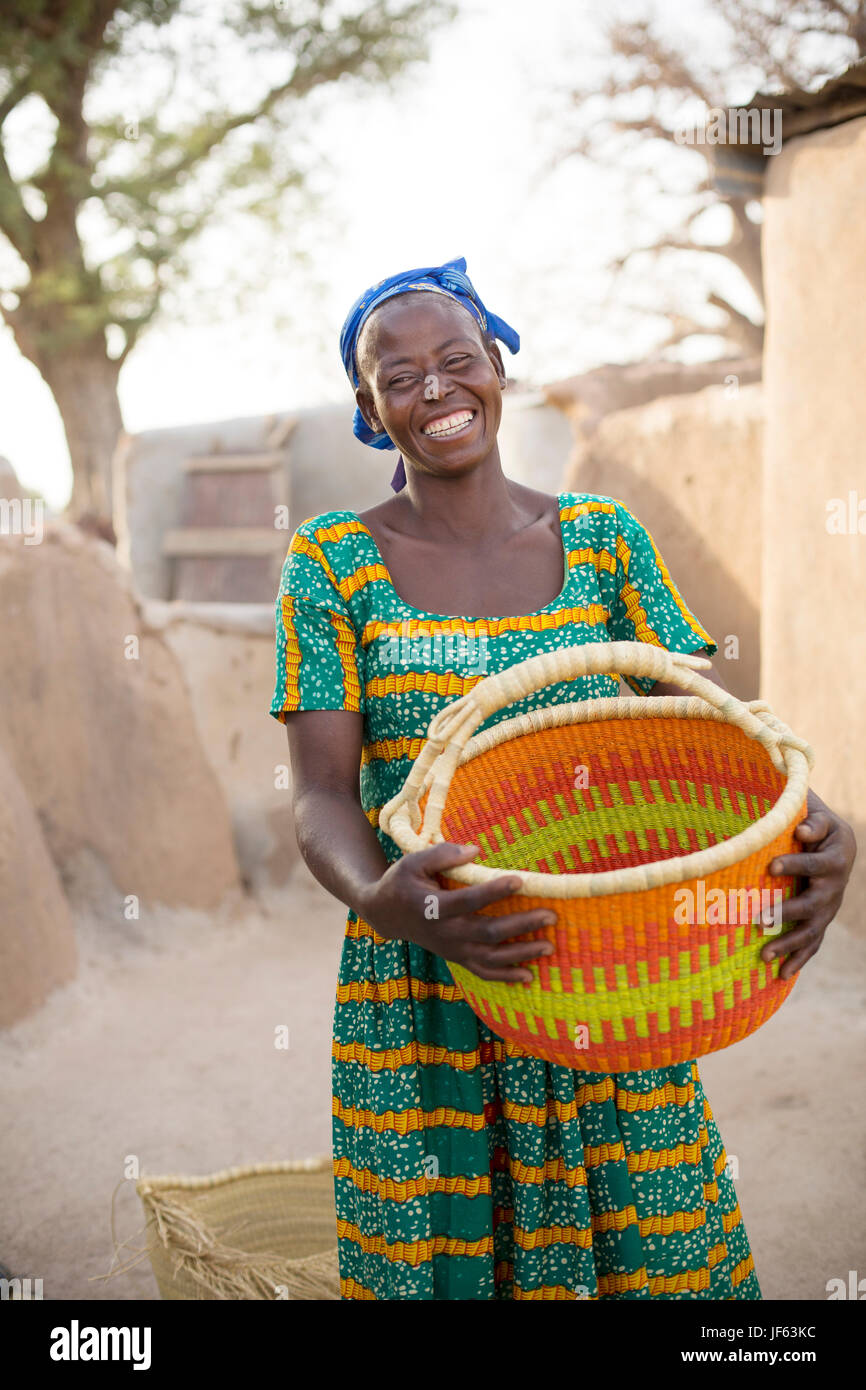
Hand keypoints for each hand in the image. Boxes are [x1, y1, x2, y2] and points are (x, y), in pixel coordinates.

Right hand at [357, 841, 555, 982]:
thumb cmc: (402, 882)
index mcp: (433, 907)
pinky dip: (506, 976)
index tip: (519, 881)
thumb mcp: (414, 862)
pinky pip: (483, 972)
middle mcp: (445, 933)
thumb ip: (443, 855)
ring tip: (549, 946)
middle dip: (521, 925)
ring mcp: (452, 949)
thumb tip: (475, 850)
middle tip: (550, 915)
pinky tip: (530, 975)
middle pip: (488, 932)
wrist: (386, 913)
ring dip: (521, 953)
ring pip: (490, 957)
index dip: (494, 892)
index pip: (469, 901)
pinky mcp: (457, 958)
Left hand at [760, 798, 856, 979]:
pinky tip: (781, 975)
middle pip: (812, 905)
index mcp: (835, 860)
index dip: (795, 865)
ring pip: (811, 931)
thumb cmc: (818, 827)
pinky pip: (812, 943)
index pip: (815, 865)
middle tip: (759, 920)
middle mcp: (835, 888)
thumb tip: (801, 831)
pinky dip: (798, 960)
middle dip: (786, 913)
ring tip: (764, 956)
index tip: (771, 866)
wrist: (837, 844)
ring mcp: (828, 908)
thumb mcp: (820, 817)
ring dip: (788, 944)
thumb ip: (813, 822)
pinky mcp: (821, 921)